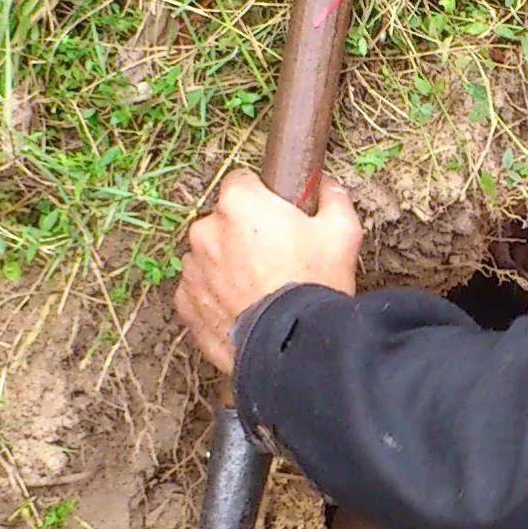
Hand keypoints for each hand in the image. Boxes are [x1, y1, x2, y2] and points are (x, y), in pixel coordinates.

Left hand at [176, 170, 361, 375]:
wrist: (292, 346)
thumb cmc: (315, 283)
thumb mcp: (341, 232)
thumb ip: (332, 198)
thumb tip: (326, 186)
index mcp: (238, 203)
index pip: (242, 182)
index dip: (262, 198)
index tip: (278, 217)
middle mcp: (206, 230)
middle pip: (224, 220)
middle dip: (244, 233)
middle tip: (275, 257)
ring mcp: (192, 269)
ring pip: (210, 255)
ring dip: (228, 265)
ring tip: (260, 288)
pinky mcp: (186, 303)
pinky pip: (199, 290)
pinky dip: (216, 296)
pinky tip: (244, 307)